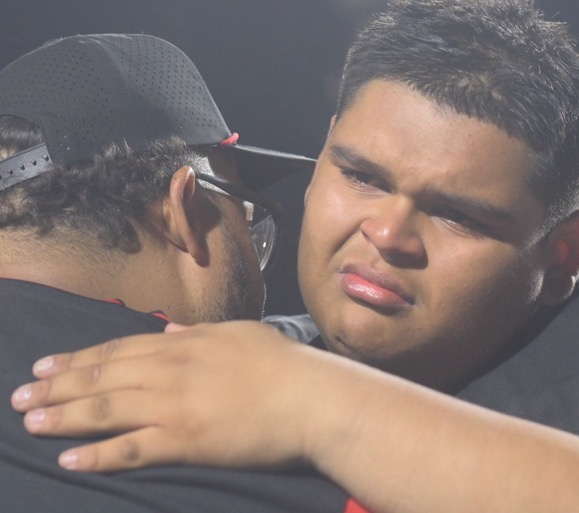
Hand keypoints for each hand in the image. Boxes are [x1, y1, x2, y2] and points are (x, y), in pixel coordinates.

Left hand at [11, 321, 316, 471]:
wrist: (308, 395)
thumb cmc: (280, 362)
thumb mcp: (237, 333)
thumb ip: (198, 331)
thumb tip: (169, 328)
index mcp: (183, 344)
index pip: (118, 349)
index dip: (79, 358)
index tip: (47, 366)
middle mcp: (169, 371)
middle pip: (102, 378)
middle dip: (58, 387)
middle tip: (22, 396)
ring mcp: (174, 406)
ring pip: (107, 410)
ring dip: (64, 417)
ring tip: (31, 422)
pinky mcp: (185, 442)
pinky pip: (132, 448)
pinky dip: (98, 454)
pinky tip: (70, 459)